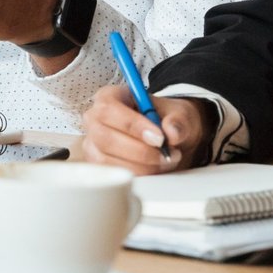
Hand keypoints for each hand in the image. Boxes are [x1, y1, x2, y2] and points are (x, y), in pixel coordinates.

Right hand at [78, 83, 210, 173]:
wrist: (167, 138)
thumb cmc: (166, 120)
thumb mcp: (180, 113)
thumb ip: (178, 120)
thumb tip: (171, 132)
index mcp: (109, 97)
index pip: (109, 109)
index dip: (133, 125)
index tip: (159, 138)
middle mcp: (95, 119)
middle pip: (105, 138)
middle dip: (140, 151)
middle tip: (166, 154)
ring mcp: (93, 143)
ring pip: (107, 160)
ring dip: (141, 166)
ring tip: (165, 161)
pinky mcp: (98, 163)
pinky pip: (112, 173)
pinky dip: (137, 175)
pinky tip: (154, 169)